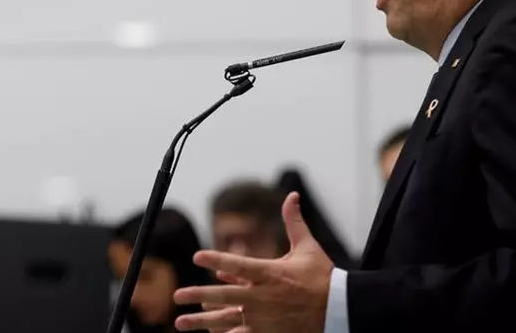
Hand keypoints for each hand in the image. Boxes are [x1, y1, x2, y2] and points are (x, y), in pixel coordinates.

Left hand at [174, 192, 333, 332]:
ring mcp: (263, 318)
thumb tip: (292, 195)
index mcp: (270, 273)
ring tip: (180, 322)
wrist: (338, 310)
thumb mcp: (308, 247)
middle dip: (198, 295)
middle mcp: (262, 297)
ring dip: (201, 321)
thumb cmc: (322, 277)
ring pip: (226, 320)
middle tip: (177, 295)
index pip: (238, 264)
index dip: (217, 259)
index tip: (198, 256)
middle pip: (224, 296)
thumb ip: (294, 222)